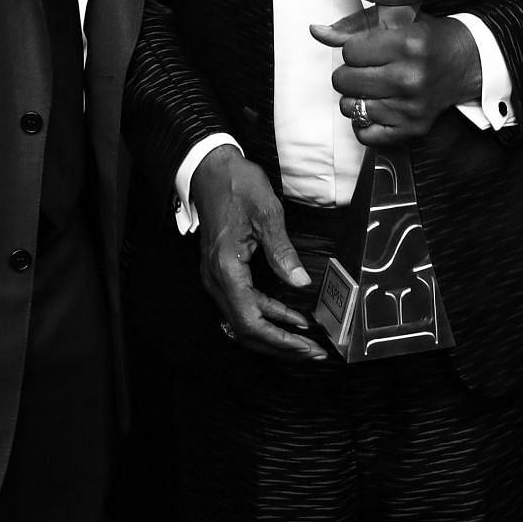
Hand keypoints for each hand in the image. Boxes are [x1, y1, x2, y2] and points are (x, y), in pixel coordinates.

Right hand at [192, 146, 325, 361]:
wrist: (210, 169)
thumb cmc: (236, 185)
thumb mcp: (266, 213)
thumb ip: (282, 251)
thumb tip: (299, 282)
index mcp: (226, 267)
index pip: (250, 320)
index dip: (279, 339)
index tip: (305, 347)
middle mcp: (216, 278)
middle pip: (246, 329)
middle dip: (280, 345)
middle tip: (312, 352)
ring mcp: (216, 277)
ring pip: (243, 320)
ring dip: (274, 333)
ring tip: (306, 340)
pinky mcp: (221, 272)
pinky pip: (242, 304)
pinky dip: (266, 315)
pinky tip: (289, 316)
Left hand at [312, 9, 479, 145]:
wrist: (467, 63)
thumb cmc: (429, 40)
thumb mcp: (396, 22)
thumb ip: (353, 26)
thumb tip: (315, 32)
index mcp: (407, 45)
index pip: (349, 52)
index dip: (355, 49)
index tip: (369, 49)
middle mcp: (409, 78)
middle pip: (344, 80)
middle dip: (350, 72)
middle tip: (370, 68)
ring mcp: (410, 107)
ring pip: (350, 107)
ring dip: (355, 97)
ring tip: (373, 87)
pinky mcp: (412, 129)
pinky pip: (365, 134)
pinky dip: (364, 122)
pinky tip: (377, 107)